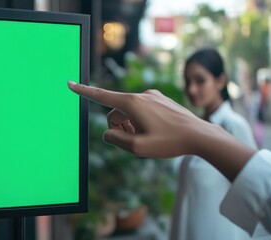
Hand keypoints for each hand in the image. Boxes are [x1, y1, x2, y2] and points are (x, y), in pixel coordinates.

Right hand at [68, 81, 254, 180]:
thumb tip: (108, 133)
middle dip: (119, 127)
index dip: (84, 92)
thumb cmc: (169, 142)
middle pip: (116, 112)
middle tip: (133, 142)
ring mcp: (152, 96)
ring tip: (147, 138)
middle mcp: (141, 95)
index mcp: (132, 103)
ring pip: (130, 112)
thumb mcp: (137, 148)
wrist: (199, 135)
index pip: (101, 96)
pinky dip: (141, 122)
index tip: (70, 84)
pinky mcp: (160, 100)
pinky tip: (156, 132)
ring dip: (131, 126)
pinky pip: (142, 110)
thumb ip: (116, 140)